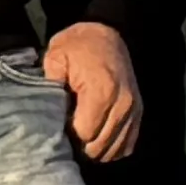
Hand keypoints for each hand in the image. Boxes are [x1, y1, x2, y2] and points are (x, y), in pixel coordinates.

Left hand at [43, 20, 143, 166]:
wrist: (105, 33)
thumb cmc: (77, 47)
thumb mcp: (55, 58)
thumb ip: (50, 87)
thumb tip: (47, 118)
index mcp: (102, 92)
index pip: (84, 135)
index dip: (67, 137)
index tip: (57, 130)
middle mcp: (123, 104)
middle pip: (100, 147)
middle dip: (80, 148)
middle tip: (65, 137)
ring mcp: (134, 110)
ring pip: (114, 150)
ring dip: (96, 151)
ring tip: (80, 139)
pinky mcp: (139, 113)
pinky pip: (127, 145)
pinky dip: (112, 148)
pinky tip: (96, 140)